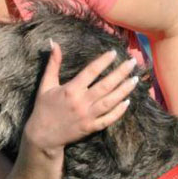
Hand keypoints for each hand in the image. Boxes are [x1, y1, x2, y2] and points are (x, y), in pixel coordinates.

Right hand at [24, 40, 137, 154]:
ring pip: (110, 101)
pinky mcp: (90, 127)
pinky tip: (128, 102)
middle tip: (132, 62)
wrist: (42, 136)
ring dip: (124, 90)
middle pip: (105, 85)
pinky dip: (119, 111)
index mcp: (70, 90)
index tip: (114, 52)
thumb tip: (53, 42)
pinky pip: (108, 119)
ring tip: (135, 79)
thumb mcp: (46, 84)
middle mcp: (81, 102)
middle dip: (121, 73)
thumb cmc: (43, 107)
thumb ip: (53, 63)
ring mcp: (87, 116)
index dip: (103, 61)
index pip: (91, 72)